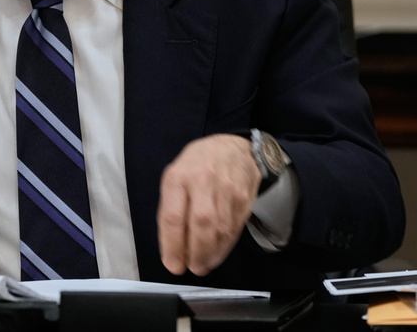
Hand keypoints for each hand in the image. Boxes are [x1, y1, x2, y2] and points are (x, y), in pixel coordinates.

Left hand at [157, 134, 260, 276]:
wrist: (233, 148)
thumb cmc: (197, 164)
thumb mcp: (175, 176)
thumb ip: (171, 207)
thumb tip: (171, 245)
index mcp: (179, 176)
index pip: (173, 216)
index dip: (172, 245)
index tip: (172, 263)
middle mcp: (204, 181)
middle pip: (201, 224)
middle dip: (195, 253)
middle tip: (190, 268)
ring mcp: (227, 190)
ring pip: (220, 229)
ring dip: (211, 254)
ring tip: (201, 265)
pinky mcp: (244, 199)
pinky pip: (234, 229)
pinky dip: (224, 247)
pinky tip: (216, 254)